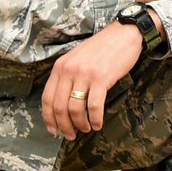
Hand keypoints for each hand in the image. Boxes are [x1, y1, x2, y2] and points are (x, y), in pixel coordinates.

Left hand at [42, 20, 143, 138]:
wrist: (124, 34)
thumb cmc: (103, 48)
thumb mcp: (77, 58)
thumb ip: (68, 76)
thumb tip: (64, 104)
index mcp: (60, 66)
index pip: (47, 98)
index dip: (49, 118)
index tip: (54, 130)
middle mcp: (69, 70)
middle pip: (59, 107)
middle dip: (64, 126)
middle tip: (71, 135)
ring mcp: (84, 74)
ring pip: (75, 109)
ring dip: (80, 124)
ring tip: (87, 129)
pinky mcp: (101, 78)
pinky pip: (94, 106)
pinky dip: (95, 119)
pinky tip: (98, 123)